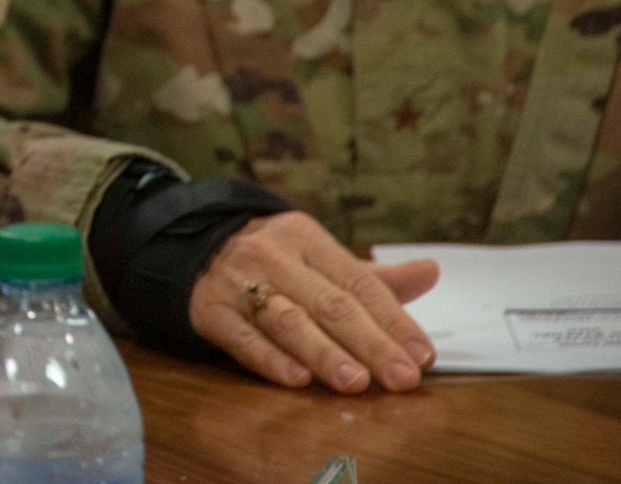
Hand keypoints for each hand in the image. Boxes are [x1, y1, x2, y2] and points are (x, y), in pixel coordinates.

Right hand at [190, 212, 440, 393]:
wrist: (189, 247)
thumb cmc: (271, 260)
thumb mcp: (317, 257)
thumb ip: (372, 277)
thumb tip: (431, 271)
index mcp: (306, 238)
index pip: (358, 282)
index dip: (394, 320)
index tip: (423, 355)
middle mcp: (273, 257)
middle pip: (329, 304)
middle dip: (370, 343)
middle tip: (403, 377)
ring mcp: (238, 284)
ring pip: (288, 320)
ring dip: (324, 353)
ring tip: (356, 382)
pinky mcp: (210, 311)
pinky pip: (243, 337)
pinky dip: (270, 359)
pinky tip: (296, 379)